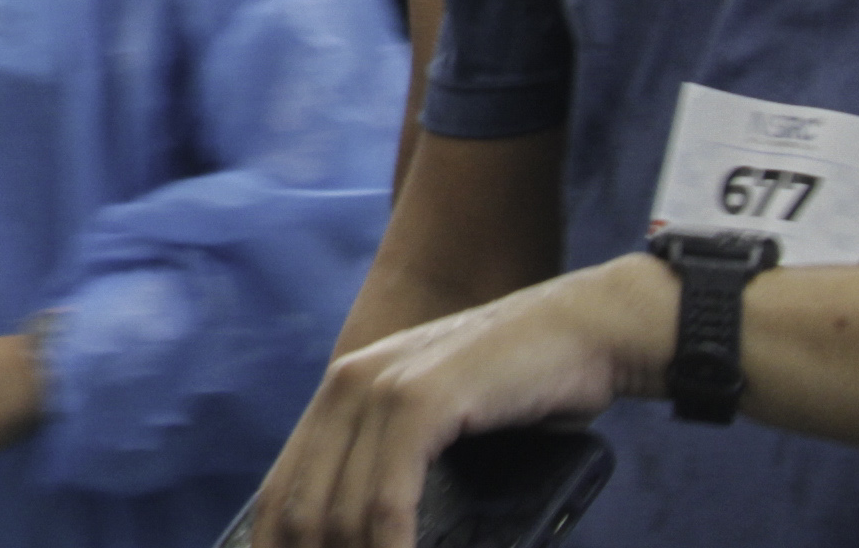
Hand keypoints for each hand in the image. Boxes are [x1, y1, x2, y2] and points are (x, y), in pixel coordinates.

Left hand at [253, 258, 663, 547]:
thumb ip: (390, 466)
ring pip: (341, 514)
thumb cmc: (518, 394)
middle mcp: (345, 387)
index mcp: (339, 395)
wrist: (580, 331)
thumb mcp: (434, 426)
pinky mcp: (422, 404)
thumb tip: (357, 536)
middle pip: (301, 511)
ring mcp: (379, 390)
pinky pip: (388, 503)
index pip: (279, 493)